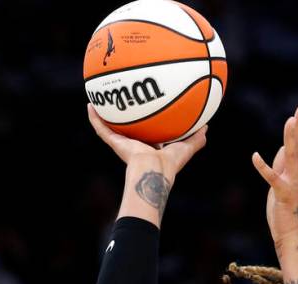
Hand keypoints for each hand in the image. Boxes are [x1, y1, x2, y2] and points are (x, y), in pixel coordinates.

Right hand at [87, 104, 207, 186]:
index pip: (149, 133)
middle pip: (129, 128)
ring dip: (105, 114)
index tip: (147, 110)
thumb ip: (196, 138)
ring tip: (100, 98)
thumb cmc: (171, 163)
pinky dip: (95, 118)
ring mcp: (124, 144)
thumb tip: (207, 127)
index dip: (148, 123)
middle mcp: (137, 145)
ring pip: (112, 127)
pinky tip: (90, 104)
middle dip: (125, 116)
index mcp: (152, 147)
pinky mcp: (115, 143)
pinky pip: (102, 129)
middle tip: (122, 99)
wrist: (154, 170)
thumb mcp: (187, 147)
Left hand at [252, 105, 297, 246]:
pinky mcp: (282, 195)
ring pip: (293, 157)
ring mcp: (292, 184)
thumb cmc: (284, 211)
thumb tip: (284, 148)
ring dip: (291, 139)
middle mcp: (297, 176)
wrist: (290, 234)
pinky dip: (264, 167)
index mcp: (296, 173)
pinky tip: (255, 156)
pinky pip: (272, 178)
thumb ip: (282, 166)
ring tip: (289, 122)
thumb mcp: (282, 183)